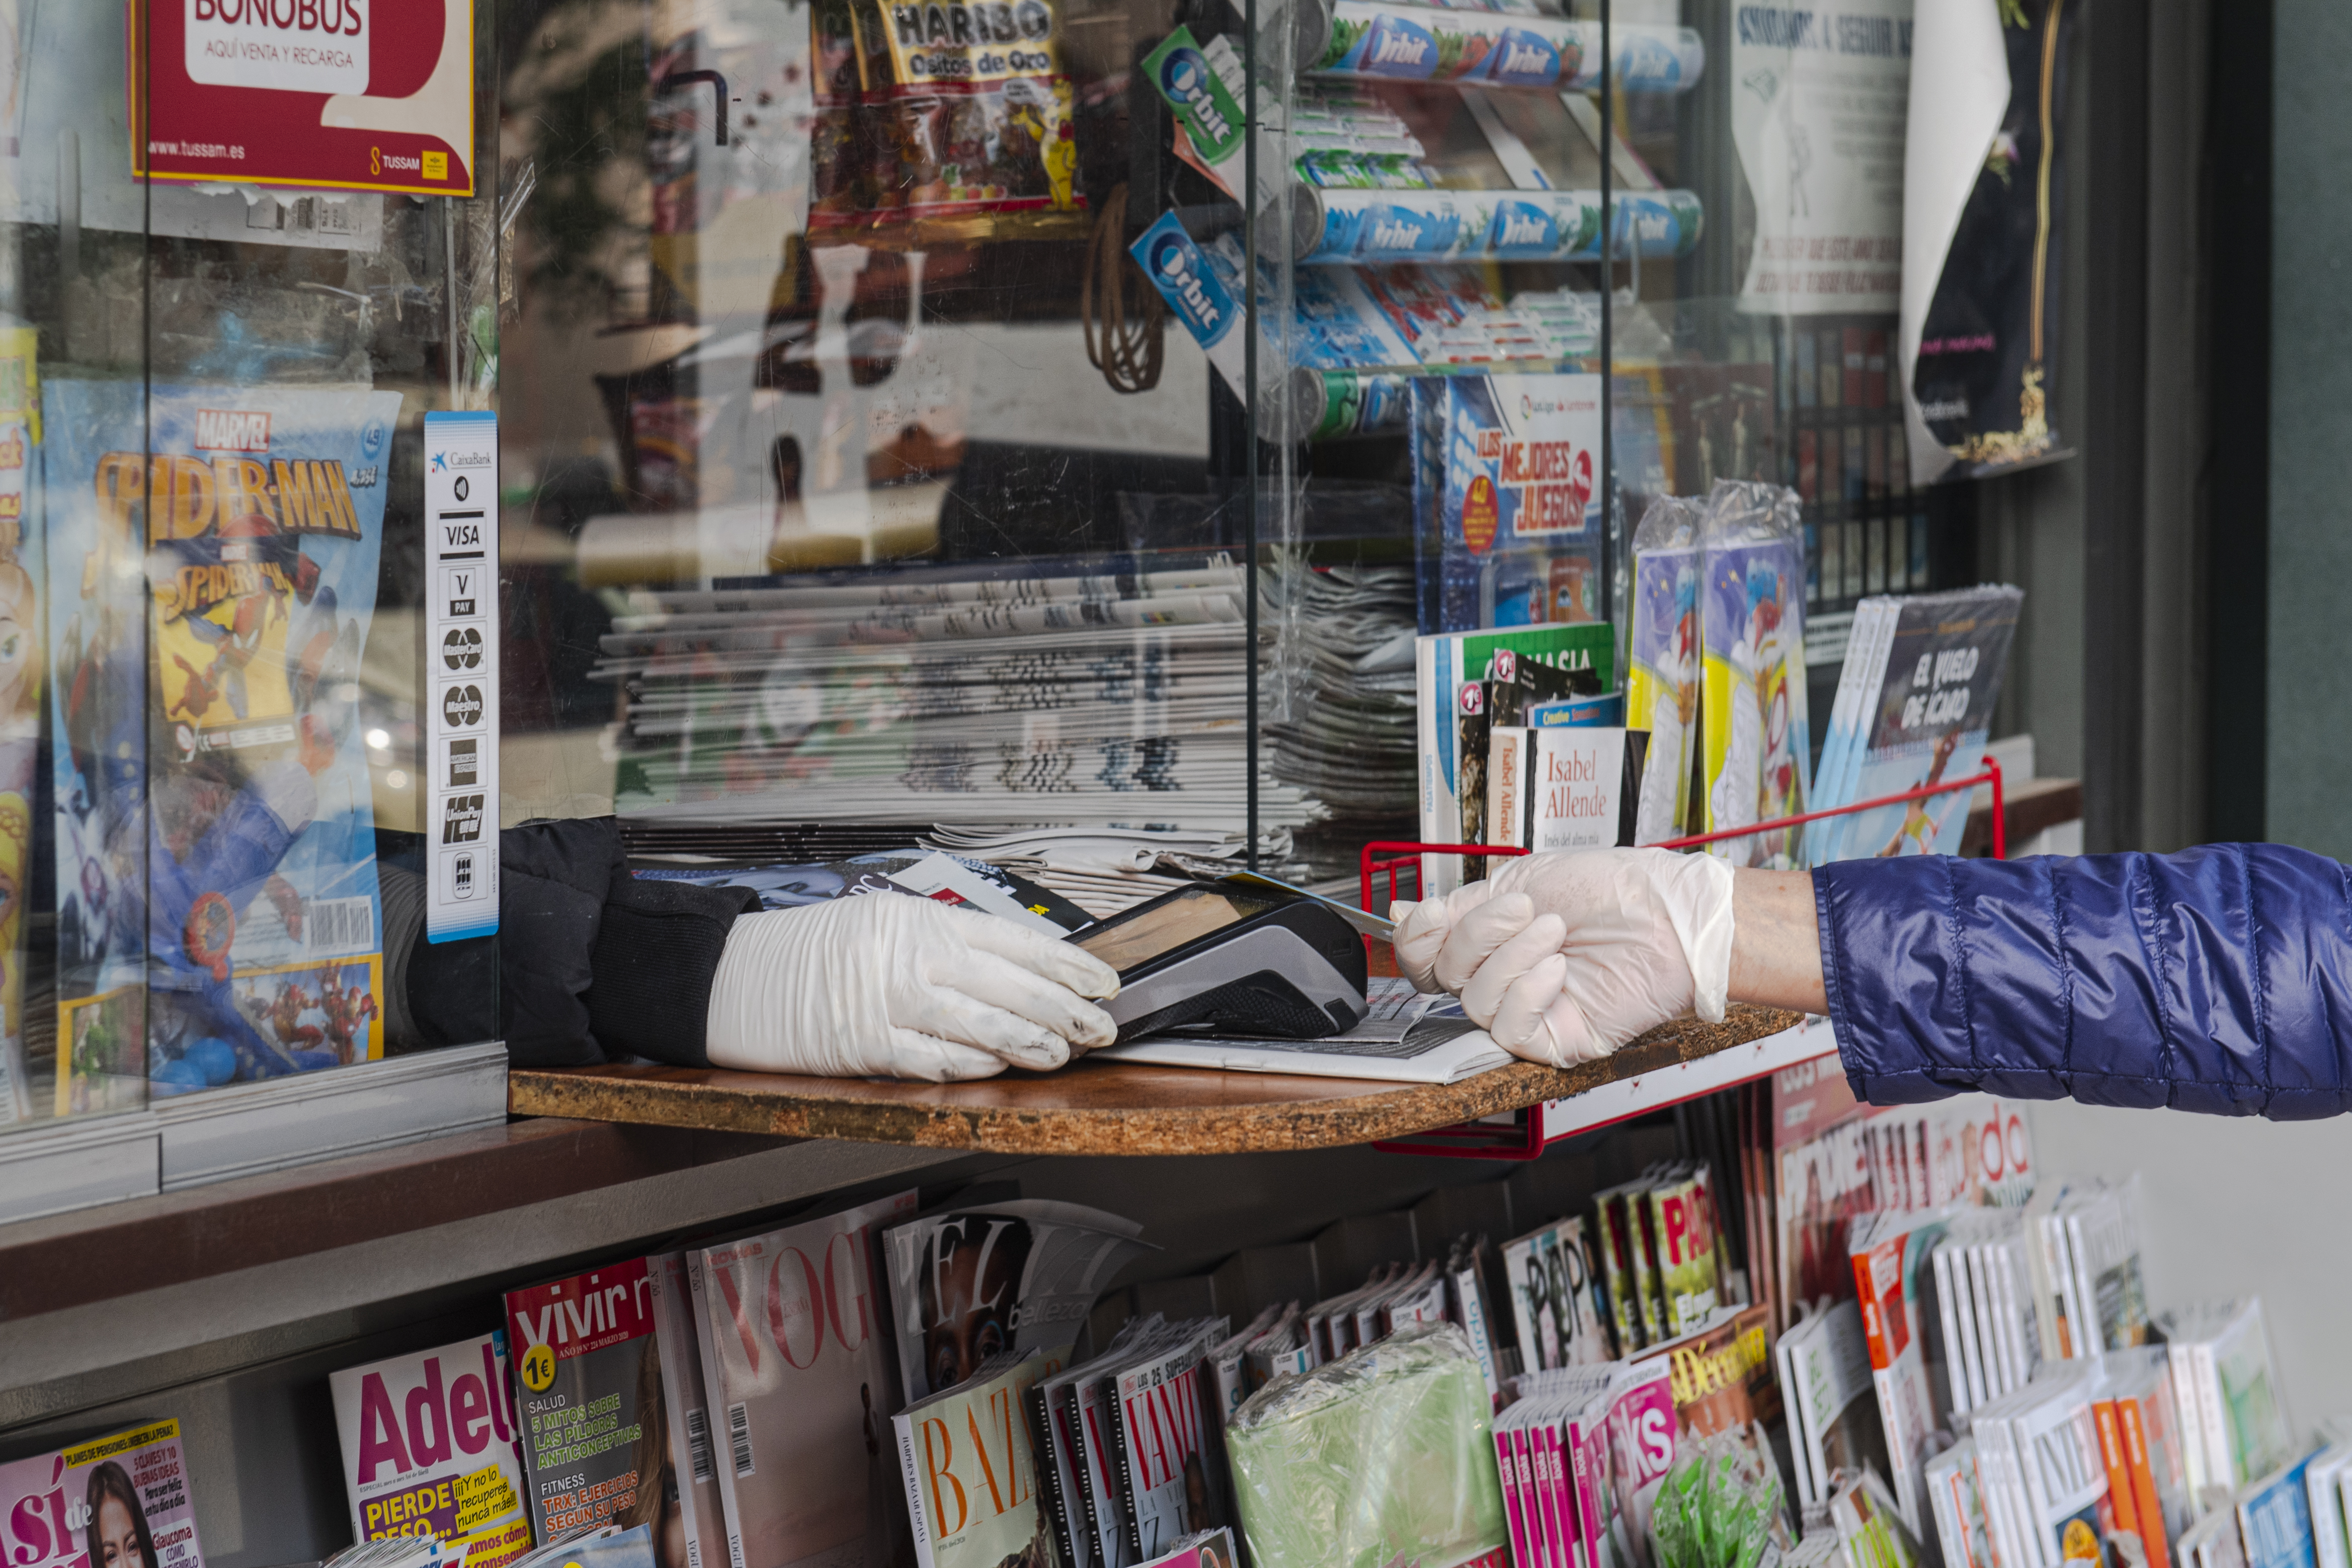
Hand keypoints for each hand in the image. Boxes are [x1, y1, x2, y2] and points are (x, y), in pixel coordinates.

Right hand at [704, 895, 1120, 1081]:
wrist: (734, 976)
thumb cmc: (809, 952)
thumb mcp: (881, 922)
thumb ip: (941, 944)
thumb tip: (1011, 969)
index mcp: (918, 919)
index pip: (1013, 940)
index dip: (1067, 965)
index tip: (1102, 983)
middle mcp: (910, 956)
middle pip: (1010, 985)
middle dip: (1066, 1010)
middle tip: (1100, 1027)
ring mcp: (890, 1003)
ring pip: (984, 1026)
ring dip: (1032, 1043)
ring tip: (1063, 1053)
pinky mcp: (868, 1047)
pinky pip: (938, 1062)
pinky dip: (976, 1066)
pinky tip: (1001, 1068)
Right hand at [1389, 848, 1734, 1067]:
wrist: (1670, 914)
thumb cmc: (1615, 892)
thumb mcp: (1524, 879)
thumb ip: (1461, 903)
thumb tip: (1403, 913)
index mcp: (1491, 941)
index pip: (1423, 957)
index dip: (1417, 937)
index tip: (1435, 912)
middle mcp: (1503, 978)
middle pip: (1441, 975)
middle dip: (1479, 934)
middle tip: (1527, 909)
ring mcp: (1528, 1012)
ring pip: (1472, 1001)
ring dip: (1512, 957)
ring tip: (1555, 933)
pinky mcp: (1554, 1041)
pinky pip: (1508, 1029)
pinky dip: (1527, 992)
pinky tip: (1557, 968)